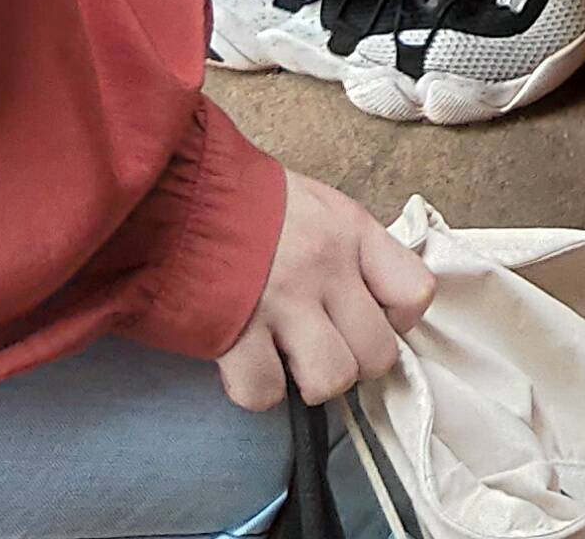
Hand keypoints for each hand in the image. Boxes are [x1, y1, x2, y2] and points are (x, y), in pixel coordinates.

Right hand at [214, 167, 434, 411]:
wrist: (169, 191)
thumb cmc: (240, 199)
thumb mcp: (312, 204)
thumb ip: (346, 247)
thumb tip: (366, 298)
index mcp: (350, 230)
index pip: (415, 292)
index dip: (396, 319)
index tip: (368, 317)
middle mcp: (325, 266)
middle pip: (378, 353)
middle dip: (352, 362)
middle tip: (321, 347)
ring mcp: (282, 300)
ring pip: (333, 380)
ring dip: (309, 381)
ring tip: (286, 359)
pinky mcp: (234, 332)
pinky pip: (266, 393)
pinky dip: (257, 390)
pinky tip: (246, 364)